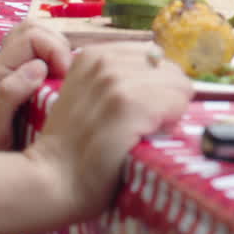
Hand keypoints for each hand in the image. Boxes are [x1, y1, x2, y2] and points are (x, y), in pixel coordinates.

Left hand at [0, 21, 71, 151]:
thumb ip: (8, 97)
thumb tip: (39, 67)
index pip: (31, 36)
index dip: (55, 49)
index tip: (68, 76)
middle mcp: (0, 67)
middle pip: (33, 29)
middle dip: (59, 45)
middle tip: (70, 75)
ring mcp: (8, 74)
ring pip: (37, 41)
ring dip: (58, 53)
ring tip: (68, 78)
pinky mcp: (16, 83)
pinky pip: (38, 59)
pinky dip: (55, 63)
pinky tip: (61, 86)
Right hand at [24, 42, 192, 224]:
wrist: (54, 179)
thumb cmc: (77, 144)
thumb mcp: (90, 94)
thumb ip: (122, 77)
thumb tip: (170, 75)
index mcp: (95, 54)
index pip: (157, 56)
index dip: (154, 85)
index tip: (134, 109)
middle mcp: (104, 61)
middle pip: (171, 69)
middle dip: (165, 97)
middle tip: (140, 124)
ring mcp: (115, 81)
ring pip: (179, 86)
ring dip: (170, 112)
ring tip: (141, 131)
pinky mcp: (128, 105)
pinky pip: (177, 103)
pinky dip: (170, 123)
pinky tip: (144, 137)